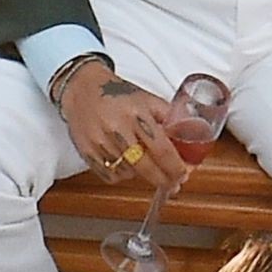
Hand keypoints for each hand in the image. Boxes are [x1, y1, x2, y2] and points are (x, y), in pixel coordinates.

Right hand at [60, 65, 188, 193]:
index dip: (175, 167)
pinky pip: (109, 175)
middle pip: (145, 166)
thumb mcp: (147, 98)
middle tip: (172, 184)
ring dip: (141, 174)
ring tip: (144, 164)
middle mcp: (117, 128)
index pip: (161, 148)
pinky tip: (126, 165)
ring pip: (128, 173)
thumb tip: (189, 136)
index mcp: (136, 113)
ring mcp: (100, 142)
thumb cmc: (116, 93)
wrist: (82, 88)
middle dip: (163, 179)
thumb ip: (168, 117)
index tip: (183, 175)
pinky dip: (121, 175)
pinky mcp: (87, 151)